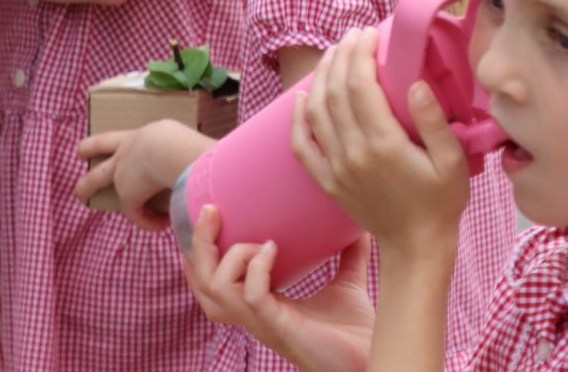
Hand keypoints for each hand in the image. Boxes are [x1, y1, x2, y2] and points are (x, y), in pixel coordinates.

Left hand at [72, 119, 207, 230]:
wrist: (171, 152)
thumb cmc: (184, 145)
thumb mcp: (180, 142)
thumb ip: (179, 153)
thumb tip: (193, 165)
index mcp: (142, 135)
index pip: (130, 135)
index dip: (121, 139)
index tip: (118, 144)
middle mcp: (126, 148)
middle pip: (97, 144)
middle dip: (87, 149)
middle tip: (79, 153)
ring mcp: (120, 170)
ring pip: (94, 178)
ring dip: (85, 188)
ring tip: (82, 197)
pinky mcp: (126, 195)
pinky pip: (136, 213)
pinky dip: (148, 221)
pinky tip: (162, 224)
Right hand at [184, 206, 374, 371]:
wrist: (368, 360)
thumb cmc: (354, 332)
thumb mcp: (347, 284)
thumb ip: (348, 255)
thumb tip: (358, 224)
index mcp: (261, 306)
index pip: (213, 285)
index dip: (200, 255)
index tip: (208, 217)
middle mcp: (254, 315)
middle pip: (204, 285)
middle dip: (199, 245)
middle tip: (210, 209)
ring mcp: (263, 322)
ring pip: (216, 290)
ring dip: (230, 256)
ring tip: (258, 241)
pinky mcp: (278, 326)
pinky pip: (250, 296)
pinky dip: (256, 268)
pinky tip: (273, 249)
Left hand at [290, 30, 470, 256]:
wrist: (416, 247)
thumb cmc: (441, 202)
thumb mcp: (452, 162)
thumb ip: (434, 122)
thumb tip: (416, 84)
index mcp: (384, 144)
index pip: (361, 86)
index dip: (361, 53)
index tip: (369, 33)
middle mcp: (353, 153)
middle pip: (336, 92)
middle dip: (341, 56)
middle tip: (353, 35)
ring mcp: (336, 168)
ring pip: (316, 112)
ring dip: (320, 78)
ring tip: (332, 54)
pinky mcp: (328, 182)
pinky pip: (303, 147)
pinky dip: (296, 119)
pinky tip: (300, 97)